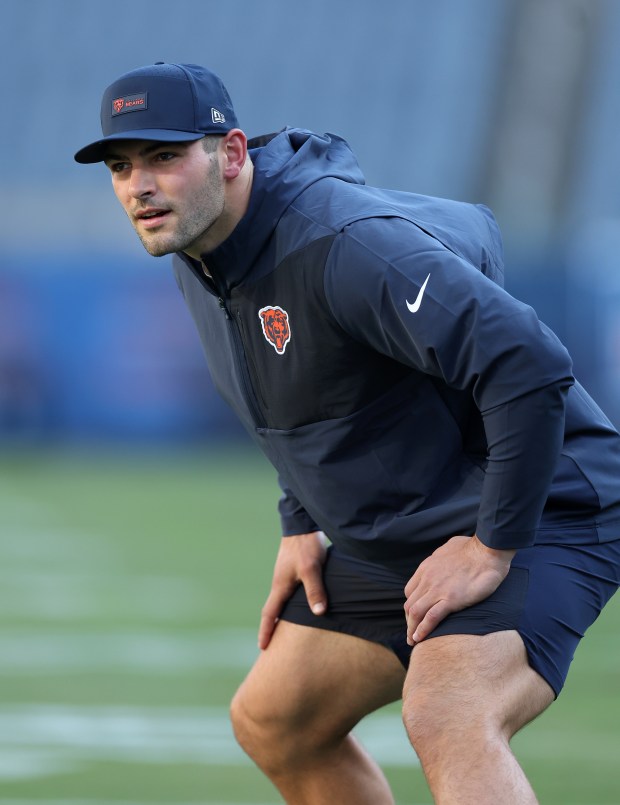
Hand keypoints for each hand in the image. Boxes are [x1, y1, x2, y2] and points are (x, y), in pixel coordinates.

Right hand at [258, 531, 328, 649]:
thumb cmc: (305, 546)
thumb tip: (318, 613)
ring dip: (281, 617)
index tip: (262, 648)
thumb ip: (315, 590)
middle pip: (272, 610)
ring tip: (285, 632)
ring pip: (282, 602)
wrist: (302, 523)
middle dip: (271, 628)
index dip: (266, 631)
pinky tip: (300, 607)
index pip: (269, 614)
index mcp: (280, 586)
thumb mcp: (312, 569)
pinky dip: (291, 605)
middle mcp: (280, 583)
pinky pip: (290, 594)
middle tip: (270, 645)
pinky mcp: (293, 570)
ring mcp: (286, 576)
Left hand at [403, 535, 514, 644]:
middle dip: (409, 621)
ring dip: (412, 629)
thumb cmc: (473, 548)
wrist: (487, 551)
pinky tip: (420, 639)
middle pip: (410, 604)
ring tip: (413, 641)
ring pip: (416, 612)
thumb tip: (445, 558)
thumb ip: (442, 556)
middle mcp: (427, 579)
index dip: (412, 605)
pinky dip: (423, 630)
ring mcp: (437, 590)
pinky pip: (431, 618)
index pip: (410, 591)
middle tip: (412, 633)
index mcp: (426, 567)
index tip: (416, 616)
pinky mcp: (450, 599)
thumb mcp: (449, 547)